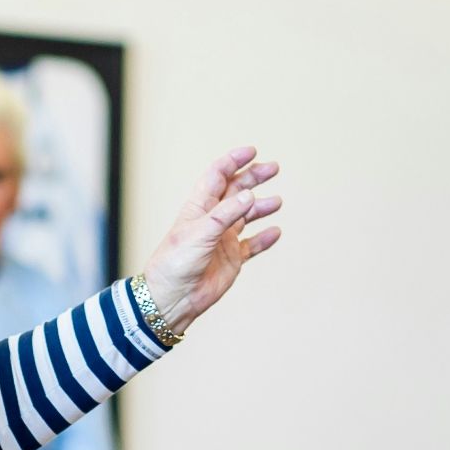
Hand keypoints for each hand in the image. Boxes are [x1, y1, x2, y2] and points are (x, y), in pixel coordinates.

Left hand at [140, 147, 282, 334]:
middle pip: (236, 192)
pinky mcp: (231, 259)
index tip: (252, 152)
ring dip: (261, 207)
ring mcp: (222, 239)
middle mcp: (212, 220)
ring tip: (276, 202)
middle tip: (274, 168)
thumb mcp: (199, 233)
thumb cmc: (175, 263)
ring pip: (246, 216)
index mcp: (199, 208)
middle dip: (253, 178)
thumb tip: (249, 194)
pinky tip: (276, 232)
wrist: (172, 298)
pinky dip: (264, 238)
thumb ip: (225, 214)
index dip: (233, 162)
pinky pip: (252, 245)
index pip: (217, 177)